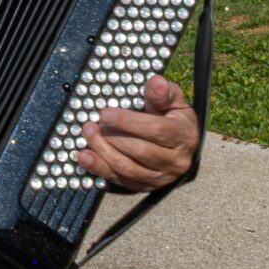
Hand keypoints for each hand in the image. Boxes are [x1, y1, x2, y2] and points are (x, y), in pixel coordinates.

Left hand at [77, 76, 199, 191]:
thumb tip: (155, 82)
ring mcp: (160, 178)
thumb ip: (163, 93)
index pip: (155, 130)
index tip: (105, 113)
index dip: (128, 121)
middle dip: (112, 137)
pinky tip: (85, 158)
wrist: (182, 148)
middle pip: (139, 151)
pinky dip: (100, 169)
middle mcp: (175, 161)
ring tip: (88, 136)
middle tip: (91, 124)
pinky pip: (120, 180)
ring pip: (128, 169)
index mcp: (183, 137)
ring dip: (103, 152)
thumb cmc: (174, 119)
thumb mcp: (174, 102)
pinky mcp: (145, 187)